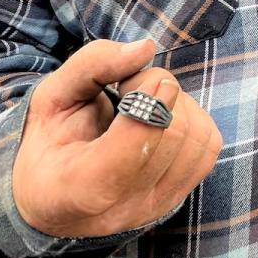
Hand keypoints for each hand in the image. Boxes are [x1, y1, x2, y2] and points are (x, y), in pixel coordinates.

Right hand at [12, 39, 221, 237]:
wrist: (52, 193)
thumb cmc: (49, 141)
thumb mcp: (51, 96)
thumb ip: (93, 65)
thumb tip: (145, 48)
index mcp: (75, 189)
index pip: (127, 155)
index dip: (148, 107)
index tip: (146, 78)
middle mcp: (120, 209)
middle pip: (172, 135)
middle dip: (157, 92)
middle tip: (127, 89)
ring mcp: (154, 208)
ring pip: (197, 139)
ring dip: (178, 104)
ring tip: (143, 106)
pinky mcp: (178, 198)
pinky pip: (208, 147)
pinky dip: (193, 120)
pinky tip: (161, 120)